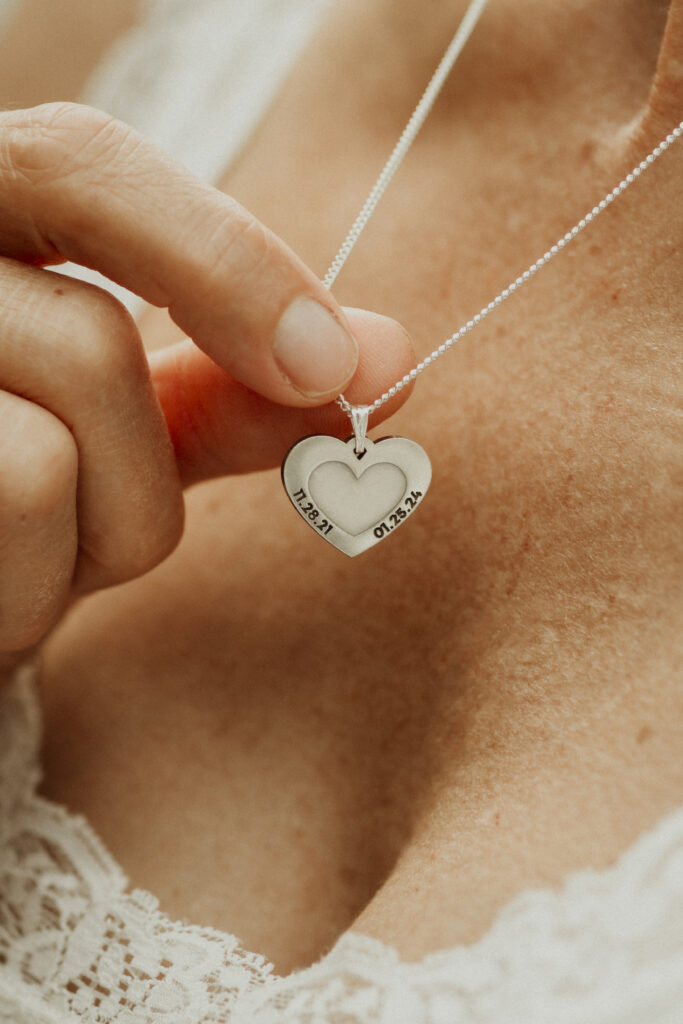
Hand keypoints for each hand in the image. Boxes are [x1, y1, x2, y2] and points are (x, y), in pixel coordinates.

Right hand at [0, 102, 412, 659]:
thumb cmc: (32, 492)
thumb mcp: (130, 424)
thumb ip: (238, 384)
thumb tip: (389, 358)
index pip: (83, 165)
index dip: (224, 262)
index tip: (334, 368)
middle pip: (89, 345)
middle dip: (143, 466)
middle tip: (102, 511)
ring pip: (50, 464)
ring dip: (91, 541)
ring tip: (35, 553)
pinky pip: (16, 513)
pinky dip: (36, 589)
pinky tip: (1, 583)